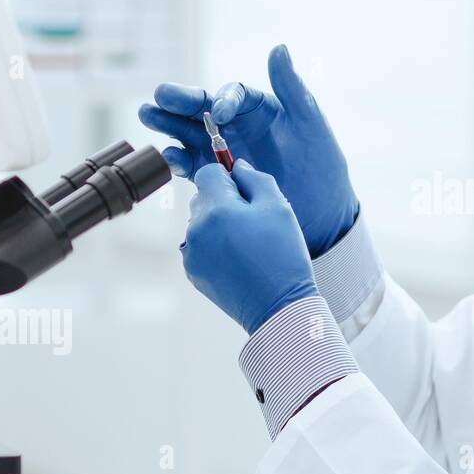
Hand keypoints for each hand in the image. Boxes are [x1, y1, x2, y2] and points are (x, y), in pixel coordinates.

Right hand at [139, 44, 359, 257]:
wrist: (320, 214)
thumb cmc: (321, 165)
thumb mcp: (311, 124)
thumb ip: (292, 87)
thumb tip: (279, 49)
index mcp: (257, 108)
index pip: (233, 94)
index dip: (224, 100)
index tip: (219, 113)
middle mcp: (234, 127)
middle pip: (200, 109)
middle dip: (178, 102)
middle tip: (159, 97)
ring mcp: (220, 153)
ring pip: (187, 134)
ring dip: (168, 126)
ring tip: (148, 116)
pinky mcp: (212, 179)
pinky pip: (189, 166)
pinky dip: (177, 161)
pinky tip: (170, 157)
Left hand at [182, 160, 317, 333]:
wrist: (278, 306)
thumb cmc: (283, 255)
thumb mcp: (278, 207)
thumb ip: (254, 179)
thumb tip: (235, 168)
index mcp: (216, 209)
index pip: (207, 174)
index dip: (227, 178)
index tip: (243, 193)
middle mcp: (196, 229)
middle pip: (202, 199)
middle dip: (223, 202)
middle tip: (251, 222)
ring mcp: (191, 252)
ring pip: (200, 223)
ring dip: (217, 225)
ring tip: (246, 244)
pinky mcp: (192, 271)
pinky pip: (199, 246)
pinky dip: (213, 247)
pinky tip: (237, 260)